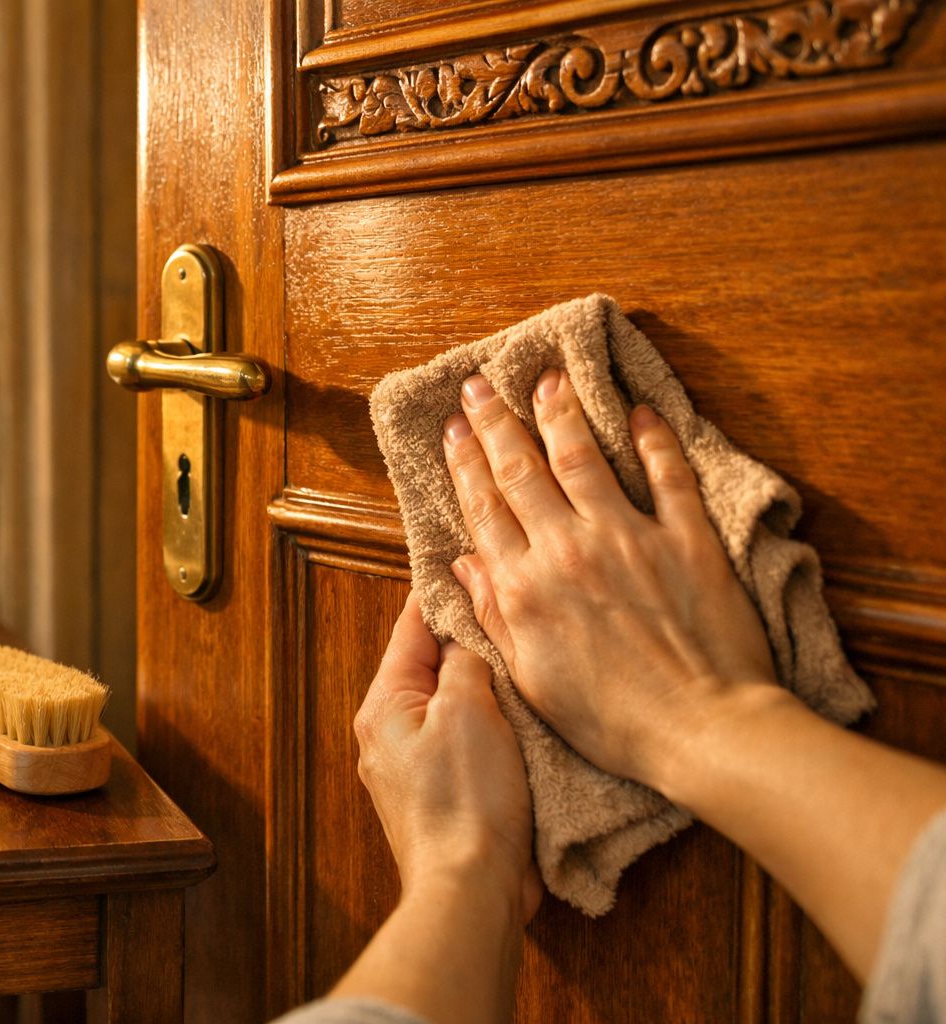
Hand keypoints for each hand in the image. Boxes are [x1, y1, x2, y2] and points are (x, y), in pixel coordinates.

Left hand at [354, 594, 539, 912]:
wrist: (471, 890)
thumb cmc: (467, 801)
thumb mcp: (469, 710)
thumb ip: (465, 661)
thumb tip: (465, 635)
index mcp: (383, 704)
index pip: (410, 628)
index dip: (442, 592)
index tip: (468, 560)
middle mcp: (389, 732)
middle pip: (431, 665)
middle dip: (469, 640)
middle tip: (509, 606)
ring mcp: (413, 765)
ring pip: (452, 703)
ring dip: (486, 685)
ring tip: (522, 655)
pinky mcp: (443, 794)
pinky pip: (466, 741)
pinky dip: (492, 724)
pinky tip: (523, 716)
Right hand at [442, 368, 776, 786]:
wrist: (700, 729)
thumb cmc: (612, 719)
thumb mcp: (531, 678)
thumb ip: (496, 614)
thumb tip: (465, 565)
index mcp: (526, 587)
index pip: (485, 508)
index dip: (465, 462)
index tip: (454, 427)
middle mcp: (569, 550)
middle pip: (523, 470)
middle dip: (498, 423)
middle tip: (481, 385)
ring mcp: (630, 539)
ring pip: (585, 459)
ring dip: (563, 413)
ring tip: (550, 378)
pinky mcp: (687, 540)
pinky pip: (668, 476)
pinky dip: (654, 441)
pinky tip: (641, 413)